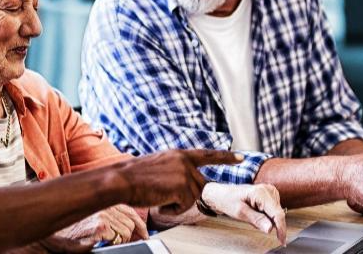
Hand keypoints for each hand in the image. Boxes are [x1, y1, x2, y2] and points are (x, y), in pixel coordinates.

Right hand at [53, 204, 147, 245]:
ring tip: (108, 242)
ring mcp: (102, 214)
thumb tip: (132, 228)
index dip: (140, 225)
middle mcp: (105, 204)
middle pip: (131, 223)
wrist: (51, 234)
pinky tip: (101, 243)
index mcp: (104, 199)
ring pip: (126, 232)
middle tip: (125, 243)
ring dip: (121, 241)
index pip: (130, 211)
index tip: (144, 234)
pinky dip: (112, 244)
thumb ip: (109, 216)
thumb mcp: (90, 216)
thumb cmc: (69, 226)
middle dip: (130, 236)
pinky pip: (116, 238)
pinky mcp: (99, 227)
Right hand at [113, 149, 241, 214]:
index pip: (208, 154)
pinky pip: (185, 205)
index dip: (225, 157)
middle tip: (164, 196)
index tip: (241, 157)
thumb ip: (175, 169)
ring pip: (192, 197)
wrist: (121, 179)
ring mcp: (185, 173)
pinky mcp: (183, 186)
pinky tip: (159, 202)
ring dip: (176, 203)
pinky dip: (172, 209)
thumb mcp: (159, 164)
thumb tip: (186, 182)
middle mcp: (185, 161)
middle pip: (200, 185)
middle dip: (186, 196)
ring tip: (157, 196)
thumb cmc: (134, 176)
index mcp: (179, 154)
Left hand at [202, 183, 286, 245]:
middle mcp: (268, 189)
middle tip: (252, 221)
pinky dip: (265, 216)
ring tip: (251, 214)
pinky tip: (255, 212)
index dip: (281, 228)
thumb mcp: (240, 213)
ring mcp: (270, 191)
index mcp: (261, 192)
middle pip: (278, 213)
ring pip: (275, 213)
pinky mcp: (270, 195)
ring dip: (266, 219)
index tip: (282, 240)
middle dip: (268, 223)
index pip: (277, 213)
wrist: (222, 194)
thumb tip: (270, 228)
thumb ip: (257, 220)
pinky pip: (272, 211)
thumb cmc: (228, 200)